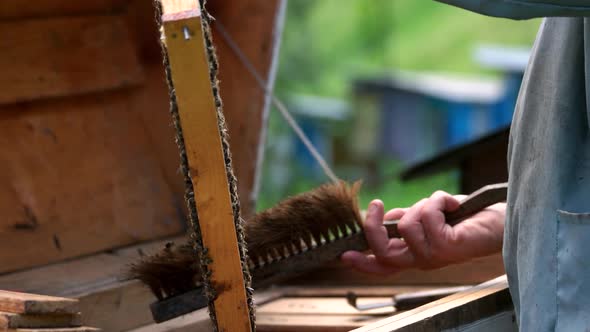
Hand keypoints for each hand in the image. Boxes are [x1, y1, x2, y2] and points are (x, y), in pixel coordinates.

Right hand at [341, 191, 505, 274]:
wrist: (501, 221)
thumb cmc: (466, 217)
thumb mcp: (428, 215)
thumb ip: (406, 219)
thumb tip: (386, 217)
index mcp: (414, 255)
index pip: (383, 266)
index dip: (362, 263)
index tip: (344, 253)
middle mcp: (422, 260)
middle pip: (383, 251)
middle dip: (373, 226)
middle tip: (376, 204)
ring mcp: (434, 257)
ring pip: (405, 225)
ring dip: (421, 205)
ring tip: (441, 204)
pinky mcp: (447, 247)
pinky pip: (427, 216)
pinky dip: (438, 201)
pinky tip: (453, 205)